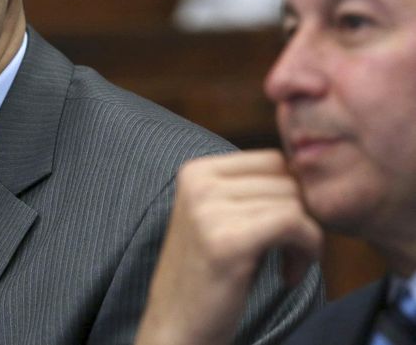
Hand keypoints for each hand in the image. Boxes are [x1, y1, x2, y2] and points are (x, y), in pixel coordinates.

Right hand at [134, 150, 321, 344]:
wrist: (177, 328)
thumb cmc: (210, 278)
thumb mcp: (221, 218)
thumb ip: (251, 191)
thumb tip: (309, 170)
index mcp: (195, 170)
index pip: (272, 160)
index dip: (293, 195)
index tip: (286, 232)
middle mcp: (198, 182)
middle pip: (287, 180)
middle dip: (303, 218)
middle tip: (291, 256)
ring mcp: (209, 208)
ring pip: (294, 203)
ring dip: (307, 240)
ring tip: (287, 267)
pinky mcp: (228, 240)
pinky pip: (294, 225)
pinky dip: (307, 252)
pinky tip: (289, 276)